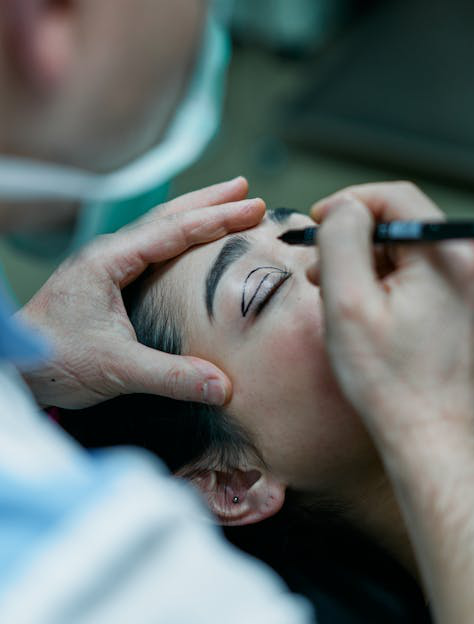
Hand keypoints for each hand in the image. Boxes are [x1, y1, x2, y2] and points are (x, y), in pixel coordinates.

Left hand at [20, 177, 265, 408]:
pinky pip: (149, 251)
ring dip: (192, 215)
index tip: (252, 208)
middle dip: (208, 202)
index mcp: (108, 262)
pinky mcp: (104, 285)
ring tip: (224, 203)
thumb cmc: (53, 362)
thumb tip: (223, 387)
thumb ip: (171, 377)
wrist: (14, 370)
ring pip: (156, 231)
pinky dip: (177, 240)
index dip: (216, 219)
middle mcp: (106, 257)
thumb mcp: (116, 369)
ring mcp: (104, 269)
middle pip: (165, 217)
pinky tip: (187, 246)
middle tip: (245, 189)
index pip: (173, 231)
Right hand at [308, 182, 473, 447]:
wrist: (432, 437)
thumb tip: (345, 208)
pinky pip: (433, 277)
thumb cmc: (389, 382)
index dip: (350, 203)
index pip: (396, 197)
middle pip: (407, 225)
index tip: (318, 222)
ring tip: (342, 294)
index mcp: (450, 258)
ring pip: (417, 252)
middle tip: (320, 267)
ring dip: (376, 264)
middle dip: (358, 241)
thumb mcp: (347, 304)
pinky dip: (400, 284)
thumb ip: (342, 240)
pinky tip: (376, 310)